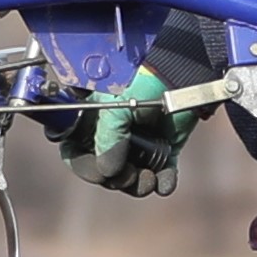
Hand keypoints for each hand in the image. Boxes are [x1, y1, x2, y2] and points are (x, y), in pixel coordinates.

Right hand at [53, 62, 187, 195]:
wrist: (179, 72)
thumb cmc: (141, 80)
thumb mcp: (115, 107)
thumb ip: (108, 139)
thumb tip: (108, 171)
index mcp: (93, 121)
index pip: (76, 151)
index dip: (84, 165)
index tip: (99, 174)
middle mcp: (114, 135)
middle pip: (104, 170)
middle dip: (116, 178)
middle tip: (128, 175)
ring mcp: (140, 143)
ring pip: (132, 177)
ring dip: (138, 184)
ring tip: (149, 179)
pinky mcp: (165, 148)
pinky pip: (162, 174)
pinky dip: (163, 182)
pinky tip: (164, 183)